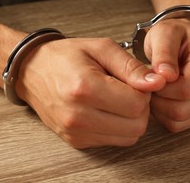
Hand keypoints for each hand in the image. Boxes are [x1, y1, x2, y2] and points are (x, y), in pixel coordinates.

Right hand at [15, 37, 165, 148]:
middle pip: (137, 124)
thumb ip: (131, 66)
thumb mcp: (101, 48)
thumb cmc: (65, 56)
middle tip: (127, 89)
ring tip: (117, 98)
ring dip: (132, 118)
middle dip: (141, 106)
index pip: (137, 103)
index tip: (134, 79)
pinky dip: (119, 127)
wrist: (32, 71)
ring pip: (129, 137)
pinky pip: (114, 141)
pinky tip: (107, 109)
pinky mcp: (76, 141)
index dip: (144, 90)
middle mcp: (77, 116)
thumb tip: (157, 82)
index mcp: (84, 88)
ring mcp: (76, 132)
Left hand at [144, 18, 189, 132]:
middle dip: (159, 99)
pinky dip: (166, 116)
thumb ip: (163, 53)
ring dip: (161, 109)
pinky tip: (164, 97)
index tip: (150, 76)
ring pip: (182, 120)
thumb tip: (165, 76)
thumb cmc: (174, 35)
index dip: (161, 88)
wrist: (185, 40)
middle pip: (183, 109)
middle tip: (150, 84)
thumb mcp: (164, 34)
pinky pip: (182, 125)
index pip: (185, 89)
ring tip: (156, 89)